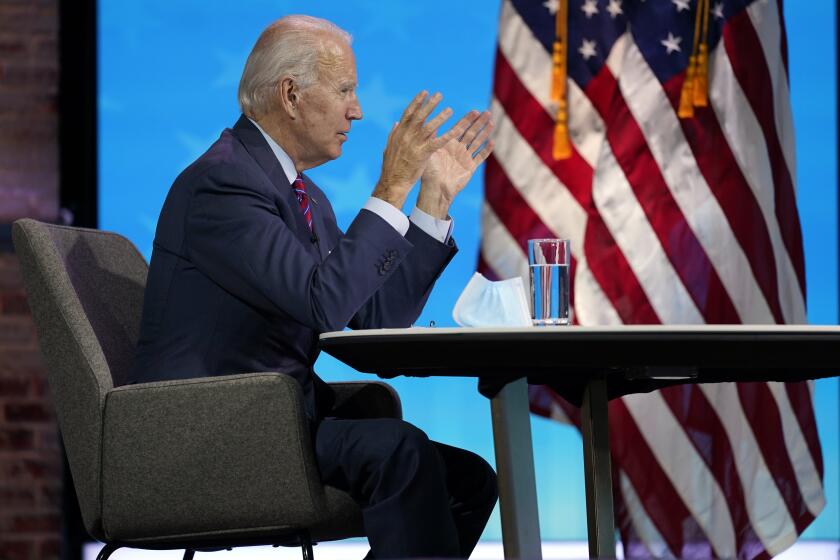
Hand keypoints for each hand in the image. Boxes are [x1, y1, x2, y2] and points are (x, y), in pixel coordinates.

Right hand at [372, 91, 469, 209]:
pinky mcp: (422, 155)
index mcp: (398, 133)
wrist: (393, 183)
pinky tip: (456, 130)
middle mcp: (406, 136)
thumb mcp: (389, 148)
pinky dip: (447, 135)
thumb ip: (394, 134)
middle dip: (429, 104)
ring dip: (440, 117)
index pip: (408, 113)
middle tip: (439, 95)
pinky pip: (437, 142)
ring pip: (429, 127)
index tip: (424, 92)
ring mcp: (414, 145)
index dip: (417, 102)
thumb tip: (397, 123)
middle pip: (419, 116)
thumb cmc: (392, 167)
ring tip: (450, 110)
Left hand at [417, 111, 493, 218]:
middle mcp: (458, 149)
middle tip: (486, 112)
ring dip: (484, 132)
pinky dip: (486, 150)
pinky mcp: (470, 167)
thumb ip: (432, 138)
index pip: (460, 128)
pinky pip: (480, 157)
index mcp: (448, 144)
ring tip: (491, 122)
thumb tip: (430, 122)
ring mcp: (465, 158)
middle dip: (478, 122)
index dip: (467, 119)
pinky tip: (492, 142)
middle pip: (471, 132)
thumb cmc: (429, 172)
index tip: (475, 110)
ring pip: (477, 142)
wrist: (435, 189)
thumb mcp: (429, 152)